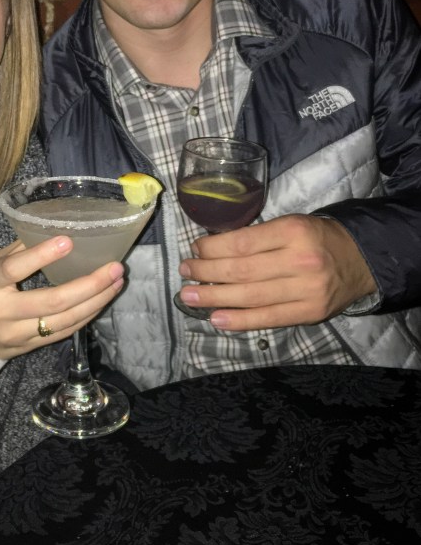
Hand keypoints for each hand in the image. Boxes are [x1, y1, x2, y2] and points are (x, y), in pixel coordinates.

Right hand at [0, 236, 123, 358]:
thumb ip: (20, 250)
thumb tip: (55, 228)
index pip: (15, 269)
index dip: (42, 255)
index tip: (68, 240)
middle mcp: (2, 312)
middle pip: (52, 302)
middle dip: (89, 285)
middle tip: (115, 268)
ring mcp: (17, 334)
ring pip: (65, 321)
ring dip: (96, 301)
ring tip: (117, 282)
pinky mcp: (29, 347)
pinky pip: (64, 332)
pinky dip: (86, 316)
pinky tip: (102, 300)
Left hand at [178, 214, 376, 331]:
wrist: (361, 260)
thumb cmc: (316, 238)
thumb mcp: (290, 224)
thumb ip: (258, 236)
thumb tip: (211, 249)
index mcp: (293, 231)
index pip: (242, 243)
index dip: (212, 248)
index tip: (194, 249)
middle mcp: (300, 260)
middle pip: (241, 270)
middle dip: (206, 272)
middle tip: (185, 272)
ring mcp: (306, 290)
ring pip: (250, 296)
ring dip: (214, 298)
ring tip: (189, 296)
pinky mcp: (310, 313)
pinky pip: (268, 318)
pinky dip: (239, 320)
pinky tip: (216, 318)